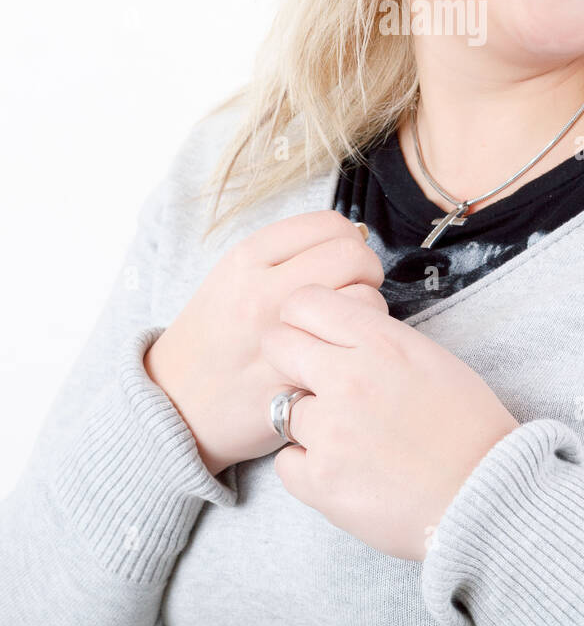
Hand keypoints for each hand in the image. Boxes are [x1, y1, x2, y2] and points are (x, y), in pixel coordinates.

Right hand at [143, 211, 385, 476]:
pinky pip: (351, 353)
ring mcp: (278, 339)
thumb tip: (353, 236)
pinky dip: (354, 352)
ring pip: (363, 300)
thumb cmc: (214, 335)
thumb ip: (286, 253)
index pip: (330, 224)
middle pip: (353, 255)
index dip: (349, 240)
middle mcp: (262, 292)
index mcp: (247, 259)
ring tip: (346, 324)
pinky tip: (338, 356)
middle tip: (357, 289)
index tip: (345, 260)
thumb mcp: (232, 275)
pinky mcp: (293, 381)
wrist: (174, 400)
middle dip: (367, 270)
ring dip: (367, 311)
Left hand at [262, 284, 519, 559]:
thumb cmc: (470, 428)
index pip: (304, 302)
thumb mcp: (432, 359)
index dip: (301, 318)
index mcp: (380, 342)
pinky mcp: (321, 481)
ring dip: (308, 423)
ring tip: (348, 440)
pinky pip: (286, 463)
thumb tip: (342, 336)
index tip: (311, 335)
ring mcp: (330, 431)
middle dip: (289, 360)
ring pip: (282, 409)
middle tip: (312, 383)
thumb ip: (380, 342)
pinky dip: (308, 468)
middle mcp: (348, 378)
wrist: (486, 497)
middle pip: (276, 344)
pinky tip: (344, 471)